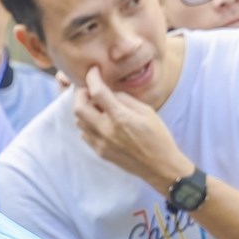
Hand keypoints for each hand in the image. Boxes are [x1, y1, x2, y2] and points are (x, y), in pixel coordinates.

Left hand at [72, 67, 194, 192]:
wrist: (160, 166)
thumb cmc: (158, 137)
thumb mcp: (146, 111)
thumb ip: (124, 99)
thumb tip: (108, 92)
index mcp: (120, 117)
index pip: (97, 92)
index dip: (92, 78)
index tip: (92, 71)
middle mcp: (106, 130)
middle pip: (79, 107)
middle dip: (81, 94)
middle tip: (89, 89)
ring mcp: (101, 143)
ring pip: (79, 121)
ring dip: (83, 109)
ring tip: (96, 105)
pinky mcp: (100, 152)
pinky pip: (84, 134)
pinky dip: (87, 123)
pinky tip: (99, 120)